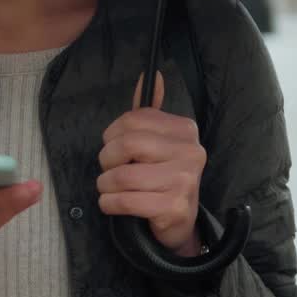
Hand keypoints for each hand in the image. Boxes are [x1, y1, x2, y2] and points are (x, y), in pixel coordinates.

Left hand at [97, 73, 205, 256]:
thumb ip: (149, 111)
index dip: (112, 135)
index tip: (114, 149)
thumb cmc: (161, 177)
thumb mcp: (157, 141)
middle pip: (127, 144)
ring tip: (110, 189)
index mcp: (185, 130)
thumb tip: (151, 74)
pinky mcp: (174, 208)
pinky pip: (126, 201)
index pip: (133, 120)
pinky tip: (112, 204)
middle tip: (109, 171)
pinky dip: (109, 204)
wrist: (179, 222)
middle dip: (107, 160)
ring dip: (105, 185)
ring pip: (123, 176)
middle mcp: (191, 152)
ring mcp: (185, 181)